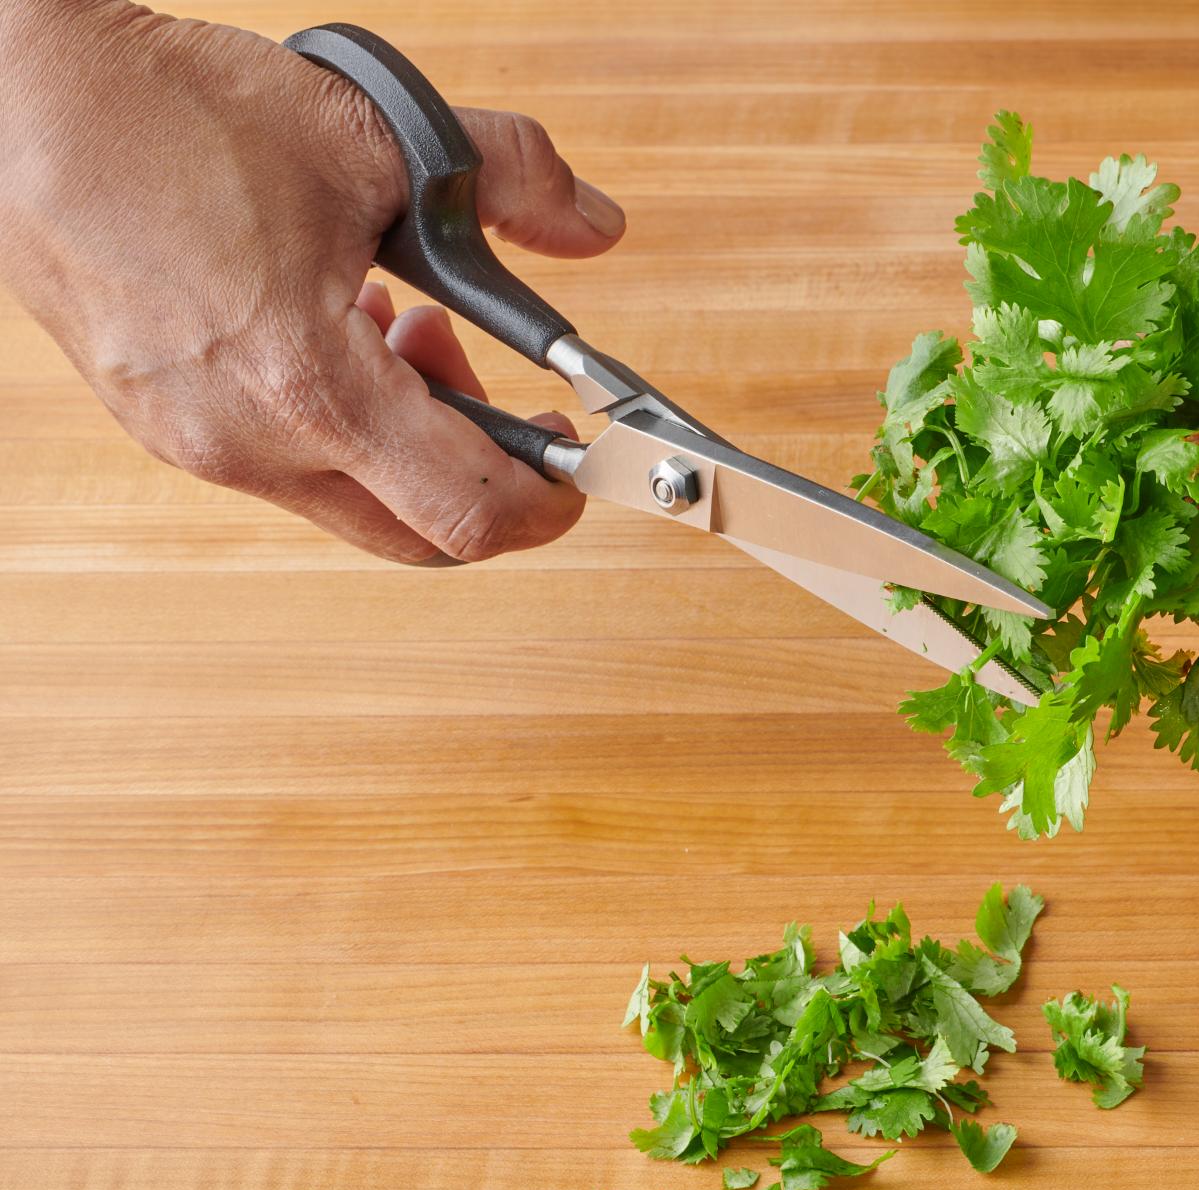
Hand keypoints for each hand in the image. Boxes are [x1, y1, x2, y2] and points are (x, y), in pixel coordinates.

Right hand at [0, 2, 624, 562]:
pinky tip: (334, 325)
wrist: (23, 99)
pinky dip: (342, 420)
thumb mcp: (377, 134)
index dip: (549, 503)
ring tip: (398, 322)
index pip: (470, 515)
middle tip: (481, 375)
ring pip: (353, 499)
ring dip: (408, 437)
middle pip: (418, 535)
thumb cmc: (174, 116)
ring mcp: (197, 446)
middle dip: (481, 470)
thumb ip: (513, 179)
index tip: (576, 464)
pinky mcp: (165, 428)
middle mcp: (248, 443)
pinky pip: (290, 465)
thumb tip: (596, 221)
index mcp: (308, 388)